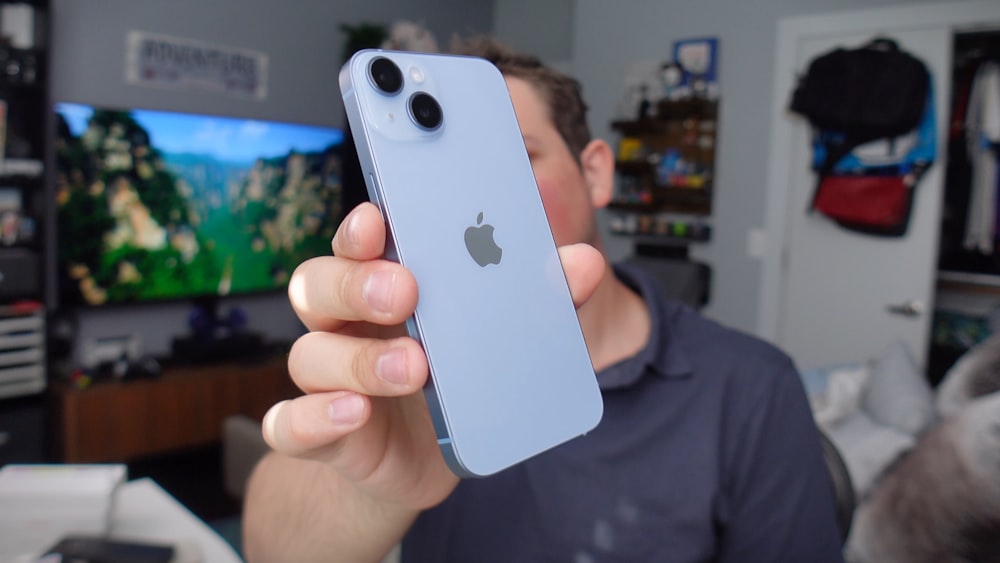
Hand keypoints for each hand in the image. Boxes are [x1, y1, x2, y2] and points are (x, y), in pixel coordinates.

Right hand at [262, 202, 604, 509]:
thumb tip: (582, 263)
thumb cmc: (463, 380)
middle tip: (406, 291)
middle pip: (317, 284)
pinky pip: (289, 424)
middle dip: (356, 282)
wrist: (434, 458)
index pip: (358, 242)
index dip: (362, 227)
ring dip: (358, 359)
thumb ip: (542, 301)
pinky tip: (351, 414)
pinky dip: (313, 418)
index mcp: (383, 285)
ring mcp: (329, 379)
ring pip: (309, 353)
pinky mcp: (323, 434)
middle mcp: (346, 324)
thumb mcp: (510, 339)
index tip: (381, 217)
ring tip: (415, 367)